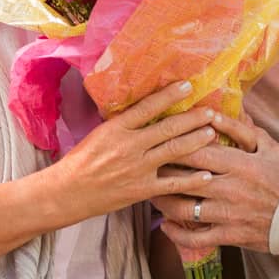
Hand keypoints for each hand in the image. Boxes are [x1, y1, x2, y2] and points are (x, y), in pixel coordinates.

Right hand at [50, 80, 222, 224]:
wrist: (66, 192)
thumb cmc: (80, 161)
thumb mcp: (98, 134)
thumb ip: (123, 124)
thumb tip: (145, 110)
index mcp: (116, 128)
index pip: (147, 107)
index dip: (169, 95)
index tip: (187, 86)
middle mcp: (129, 146)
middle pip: (167, 128)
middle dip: (192, 118)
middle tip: (211, 111)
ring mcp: (137, 168)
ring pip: (173, 151)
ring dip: (196, 141)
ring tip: (212, 132)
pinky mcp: (141, 190)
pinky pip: (172, 184)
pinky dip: (191, 179)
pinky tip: (207, 174)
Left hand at [156, 112, 278, 255]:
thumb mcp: (270, 149)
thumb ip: (243, 130)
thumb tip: (217, 113)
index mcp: (238, 164)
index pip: (197, 150)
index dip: (174, 144)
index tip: (159, 140)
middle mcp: (228, 188)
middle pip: (183, 177)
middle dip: (161, 171)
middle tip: (146, 166)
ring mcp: (226, 214)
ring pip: (183, 209)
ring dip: (163, 202)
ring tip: (152, 195)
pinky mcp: (228, 235)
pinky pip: (195, 237)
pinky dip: (177, 234)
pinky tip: (165, 226)